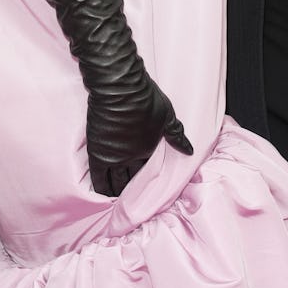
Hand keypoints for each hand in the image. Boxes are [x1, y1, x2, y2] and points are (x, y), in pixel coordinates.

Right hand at [87, 77, 192, 196]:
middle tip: (135, 199)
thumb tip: (190, 150)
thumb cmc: (146, 96)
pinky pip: (98, 178)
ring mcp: (114, 157)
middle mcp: (133, 157)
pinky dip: (100, 188)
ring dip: (118, 192)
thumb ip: (177, 134)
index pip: (153, 172)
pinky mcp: (98, 153)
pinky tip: (102, 195)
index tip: (152, 189)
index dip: (152, 181)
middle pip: (134, 180)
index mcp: (150, 149)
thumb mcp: (167, 114)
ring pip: (116, 183)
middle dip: (135, 190)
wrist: (119, 86)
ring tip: (119, 200)